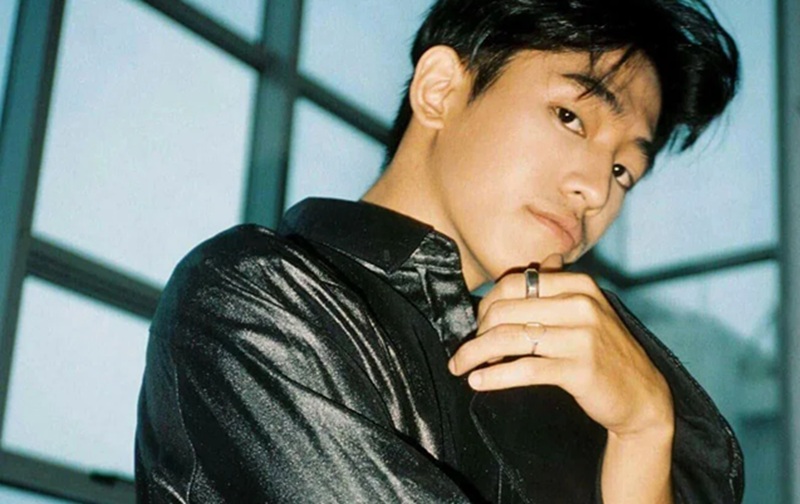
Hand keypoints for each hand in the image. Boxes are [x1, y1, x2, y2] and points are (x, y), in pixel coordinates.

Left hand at [448, 258, 673, 437]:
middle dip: (476, 332)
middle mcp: (581, 305)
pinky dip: (495, 377)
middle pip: (506, 310)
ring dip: (476, 354)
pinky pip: (525, 369)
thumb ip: (562, 285)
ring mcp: (582, 337)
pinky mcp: (580, 369)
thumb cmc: (607, 352)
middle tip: (466, 352)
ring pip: (510, 338)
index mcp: (579, 285)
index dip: (486, 303)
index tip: (476, 325)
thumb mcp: (589, 311)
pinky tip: (479, 382)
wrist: (641, 394)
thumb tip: (545, 260)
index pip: (514, 283)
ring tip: (460, 367)